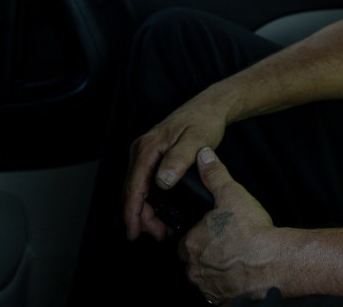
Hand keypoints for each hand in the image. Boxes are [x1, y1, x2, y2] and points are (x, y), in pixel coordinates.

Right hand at [122, 96, 227, 240]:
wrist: (210, 107)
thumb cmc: (204, 121)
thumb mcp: (196, 140)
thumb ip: (179, 159)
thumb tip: (162, 181)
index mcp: (148, 148)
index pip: (134, 186)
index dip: (132, 212)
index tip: (133, 233)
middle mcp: (141, 150)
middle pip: (133, 190)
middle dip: (140, 216)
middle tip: (158, 235)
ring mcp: (145, 153)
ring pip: (138, 189)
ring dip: (146, 210)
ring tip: (161, 229)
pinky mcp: (153, 157)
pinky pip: (145, 183)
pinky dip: (150, 200)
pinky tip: (161, 212)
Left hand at [180, 147, 280, 303]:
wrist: (274, 263)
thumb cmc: (251, 231)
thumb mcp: (231, 194)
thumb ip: (214, 174)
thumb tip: (203, 155)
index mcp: (191, 244)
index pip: (184, 242)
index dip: (197, 235)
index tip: (212, 232)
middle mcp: (195, 270)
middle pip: (192, 262)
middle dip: (205, 255)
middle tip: (225, 245)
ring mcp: (208, 288)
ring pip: (205, 279)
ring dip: (215, 271)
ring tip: (235, 259)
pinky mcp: (223, 300)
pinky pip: (219, 294)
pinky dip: (228, 286)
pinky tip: (241, 275)